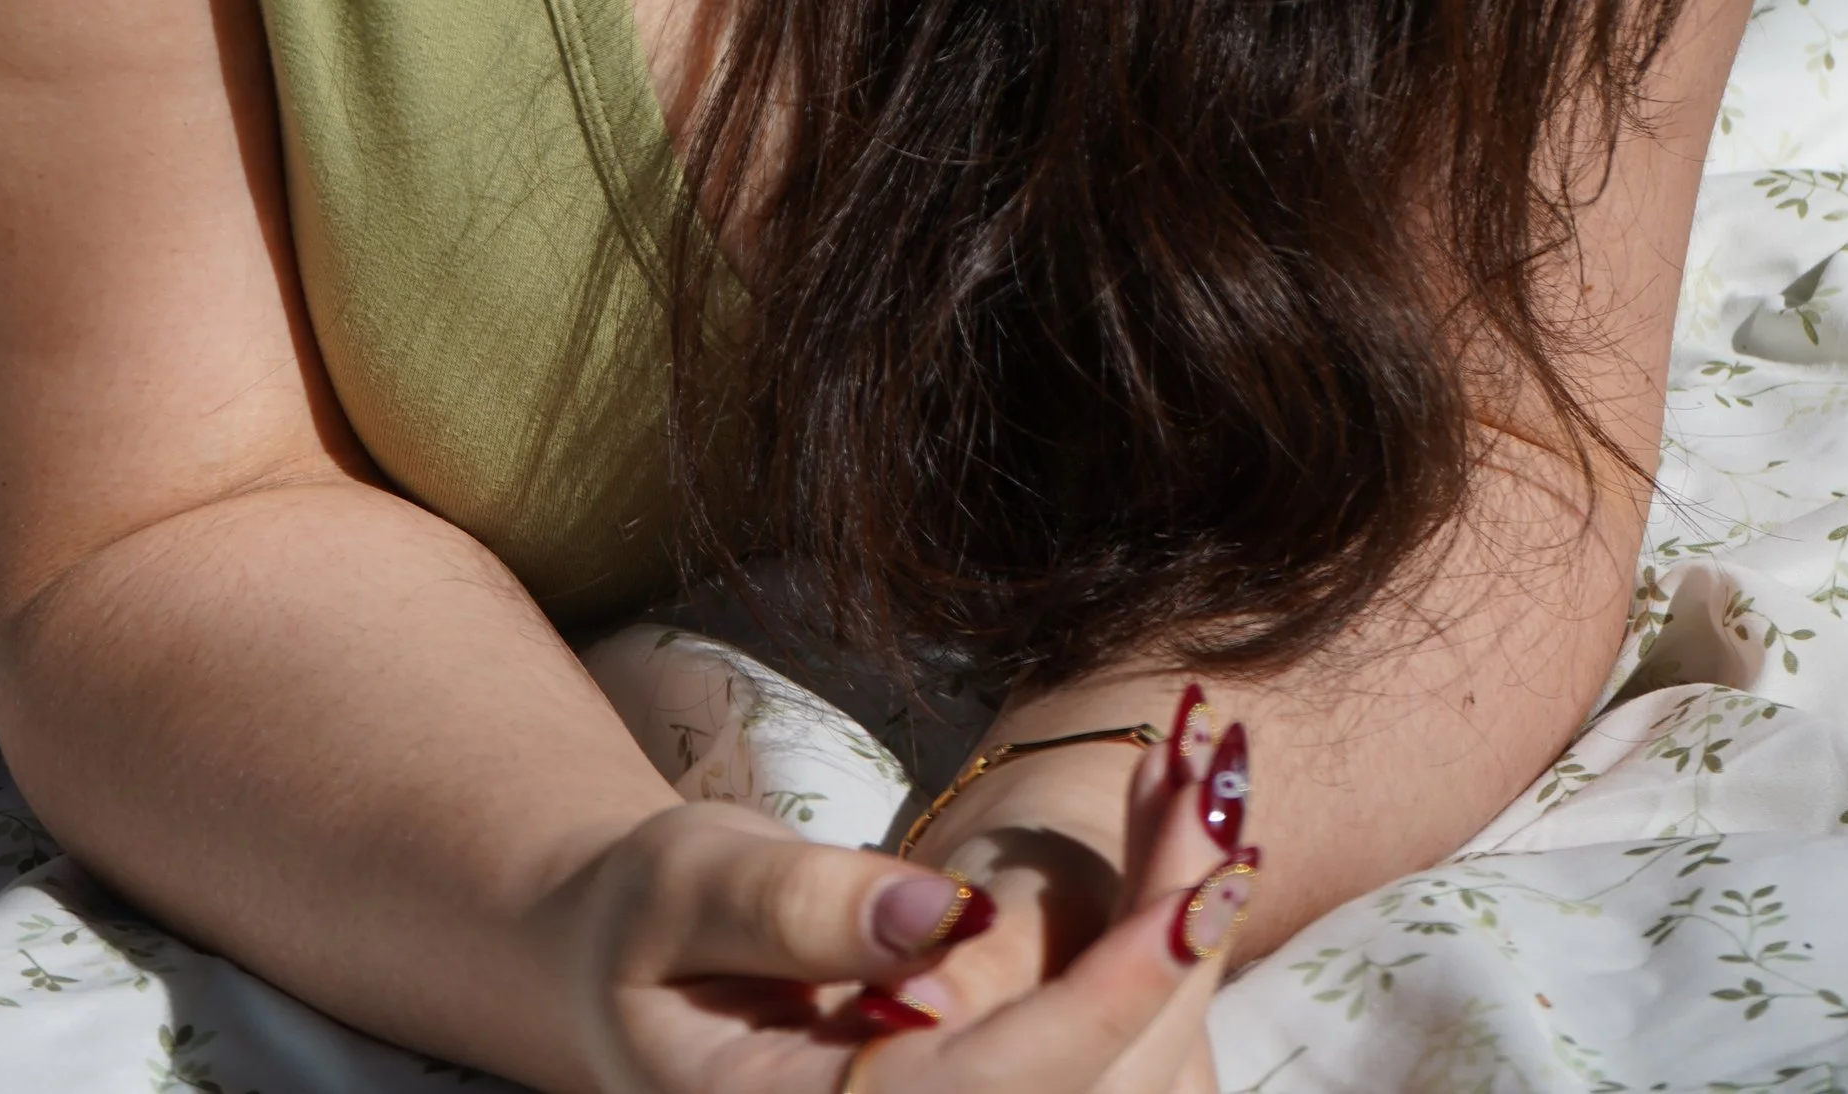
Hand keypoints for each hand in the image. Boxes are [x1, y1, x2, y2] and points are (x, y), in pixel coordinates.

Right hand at [551, 703, 1253, 1093]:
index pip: (995, 1093)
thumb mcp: (684, 886)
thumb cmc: (646, 926)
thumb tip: (940, 917)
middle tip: (1218, 784)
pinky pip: (1118, 1083)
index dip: (1108, 1000)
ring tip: (1201, 791)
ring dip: (1184, 951)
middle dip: (1175, 943)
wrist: (629, 985)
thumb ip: (795, 907)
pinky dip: (1160, 976)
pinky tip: (1171, 863)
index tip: (1194, 892)